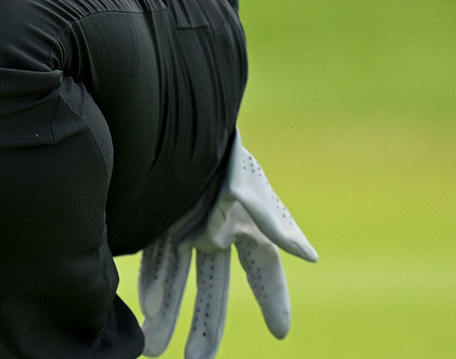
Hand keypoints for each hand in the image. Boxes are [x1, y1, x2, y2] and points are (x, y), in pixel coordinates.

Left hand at [139, 135, 317, 356]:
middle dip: (205, 326)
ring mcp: (180, 226)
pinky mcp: (152, 220)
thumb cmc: (220, 155)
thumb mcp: (250, 191)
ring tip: (155, 351)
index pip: (263, 272)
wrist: (174, 119)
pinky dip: (149, 285)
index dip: (273, 299)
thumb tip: (310, 258)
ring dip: (167, 314)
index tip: (280, 332)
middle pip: (212, 289)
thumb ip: (276, 225)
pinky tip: (145, 309)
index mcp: (244, 225)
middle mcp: (213, 231)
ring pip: (174, 281)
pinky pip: (151, 260)